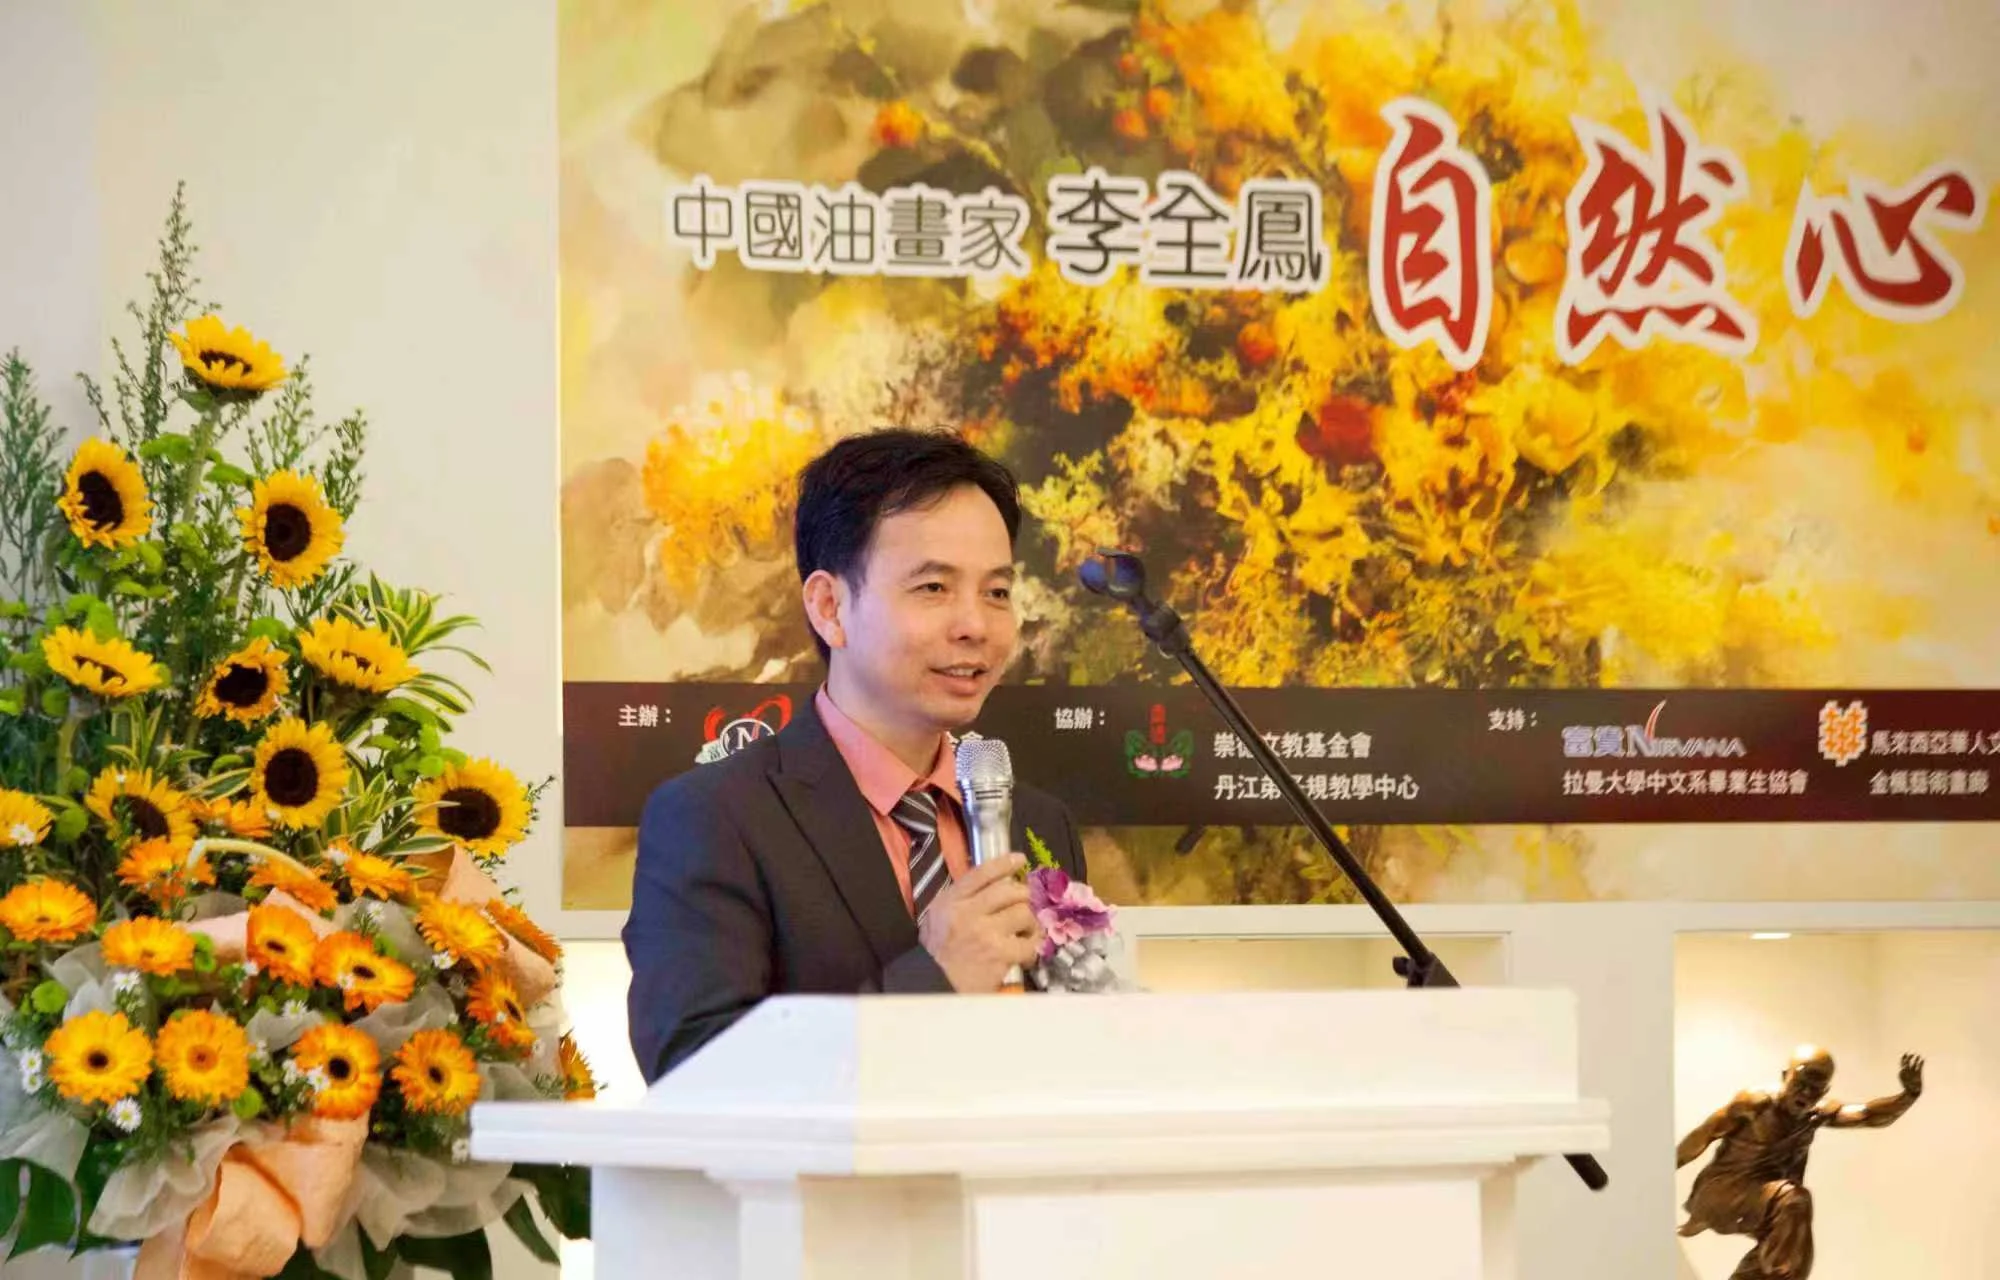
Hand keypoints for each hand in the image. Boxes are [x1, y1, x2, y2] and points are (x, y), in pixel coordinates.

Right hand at [919, 853, 1040, 992]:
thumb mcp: (938, 918)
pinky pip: (1028, 943)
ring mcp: (986, 933)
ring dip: (1031, 921)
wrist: (936, 987)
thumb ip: (961, 900)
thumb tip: (993, 884)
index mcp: (951, 901)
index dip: (1004, 863)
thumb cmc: (938, 954)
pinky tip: (1027, 952)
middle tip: (1030, 902)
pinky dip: (1032, 947)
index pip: (982, 873)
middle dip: (1025, 895)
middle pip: (1009, 890)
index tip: (1019, 860)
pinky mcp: (1000, 954)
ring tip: (1028, 930)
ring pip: (1023, 913)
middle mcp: (968, 912)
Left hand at [1899, 1053, 1924, 1095]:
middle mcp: (1908, 1071)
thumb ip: (1903, 1074)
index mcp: (1903, 1072)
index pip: (1903, 1063)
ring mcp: (1913, 1072)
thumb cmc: (1907, 1088)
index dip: (1903, 1058)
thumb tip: (1902, 1069)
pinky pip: (1919, 1067)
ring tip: (1918, 1055)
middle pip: (1908, 1062)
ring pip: (1914, 1064)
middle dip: (1909, 1058)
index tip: (1905, 1054)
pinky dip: (1921, 1063)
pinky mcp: (1918, 1074)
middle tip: (1911, 1054)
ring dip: (1916, 1060)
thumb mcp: (1904, 1081)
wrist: (1912, 1092)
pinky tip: (1923, 1060)